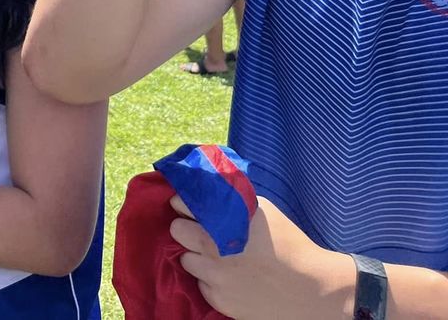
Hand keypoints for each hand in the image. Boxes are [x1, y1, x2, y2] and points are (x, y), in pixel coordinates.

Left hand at [170, 195, 351, 318]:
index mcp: (222, 221)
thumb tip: (212, 189)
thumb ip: (233, 200)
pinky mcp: (218, 300)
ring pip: (186, 260)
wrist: (313, 290)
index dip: (186, 204)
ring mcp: (213, 277)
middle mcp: (212, 248)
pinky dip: (211, 282)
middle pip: (176, 230)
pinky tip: (232, 279)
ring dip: (198, 257)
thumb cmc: (290, 245)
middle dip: (186, 228)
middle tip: (202, 232)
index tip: (191, 206)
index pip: (182, 203)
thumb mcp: (263, 211)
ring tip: (220, 258)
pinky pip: (202, 285)